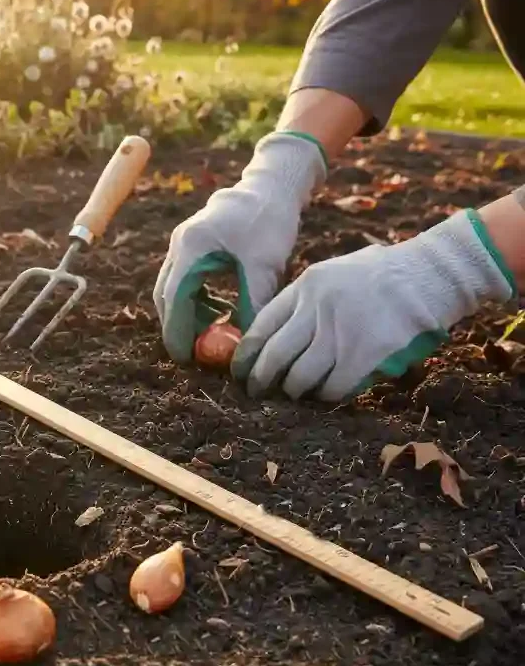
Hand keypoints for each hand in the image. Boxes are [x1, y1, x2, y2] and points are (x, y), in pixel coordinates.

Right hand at [153, 132, 325, 361]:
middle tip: (197, 353)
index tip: (184, 357)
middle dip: (178, 326)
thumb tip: (247, 342)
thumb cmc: (269, 219)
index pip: (174, 298)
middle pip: (166, 295)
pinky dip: (196, 299)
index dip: (176, 331)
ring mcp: (183, 242)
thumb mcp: (265, 264)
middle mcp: (180, 244)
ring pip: (174, 288)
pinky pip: (185, 279)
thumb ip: (253, 303)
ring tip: (213, 333)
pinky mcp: (193, 243)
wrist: (271, 185)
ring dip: (188, 313)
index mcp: (191, 246)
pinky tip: (220, 310)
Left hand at [232, 210, 515, 400]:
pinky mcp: (364, 356)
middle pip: (274, 356)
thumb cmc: (381, 274)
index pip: (260, 325)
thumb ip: (304, 299)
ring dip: (293, 391)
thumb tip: (274, 332)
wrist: (428, 275)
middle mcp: (316, 310)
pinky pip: (333, 387)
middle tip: (256, 392)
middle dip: (260, 379)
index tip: (239, 370)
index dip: (246, 354)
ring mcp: (340, 334)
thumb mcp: (332, 272)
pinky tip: (326, 395)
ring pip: (300, 377)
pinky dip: (325, 396)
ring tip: (294, 393)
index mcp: (305, 287)